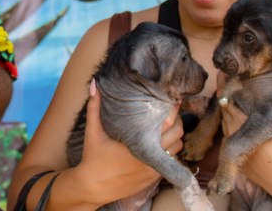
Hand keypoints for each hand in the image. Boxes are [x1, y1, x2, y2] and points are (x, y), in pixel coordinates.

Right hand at [72, 79, 181, 205]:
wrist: (93, 186)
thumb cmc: (93, 157)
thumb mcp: (92, 131)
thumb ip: (94, 107)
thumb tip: (94, 84)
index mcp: (138, 142)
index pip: (166, 122)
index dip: (173, 109)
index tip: (172, 98)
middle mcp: (149, 156)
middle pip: (177, 133)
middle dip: (178, 120)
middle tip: (173, 110)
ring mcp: (153, 169)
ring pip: (177, 148)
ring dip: (176, 135)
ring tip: (169, 125)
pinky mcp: (153, 178)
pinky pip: (171, 161)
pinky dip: (170, 150)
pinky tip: (162, 142)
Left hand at [216, 72, 271, 207]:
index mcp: (246, 121)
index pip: (227, 97)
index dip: (225, 83)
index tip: (224, 71)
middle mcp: (234, 131)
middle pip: (223, 107)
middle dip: (225, 93)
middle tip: (226, 77)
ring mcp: (231, 144)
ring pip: (224, 119)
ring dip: (227, 108)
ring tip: (230, 93)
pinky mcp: (233, 155)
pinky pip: (226, 134)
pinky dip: (230, 124)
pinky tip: (236, 116)